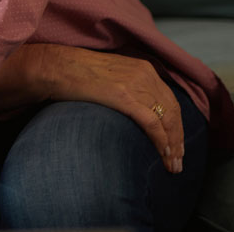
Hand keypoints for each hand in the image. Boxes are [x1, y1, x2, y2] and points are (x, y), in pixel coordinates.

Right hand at [36, 44, 185, 173]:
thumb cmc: (74, 73)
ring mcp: (136, 85)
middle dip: (178, 140)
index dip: (176, 126)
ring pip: (167, 120)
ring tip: (172, 165)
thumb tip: (134, 112)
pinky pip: (152, 123)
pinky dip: (161, 142)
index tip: (177, 145)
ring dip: (172, 147)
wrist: (54, 67)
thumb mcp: (110, 76)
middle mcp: (145, 75)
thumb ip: (126, 88)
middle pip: (173, 112)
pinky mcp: (125, 97)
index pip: (170, 101)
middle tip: (178, 161)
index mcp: (143, 68)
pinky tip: (163, 155)